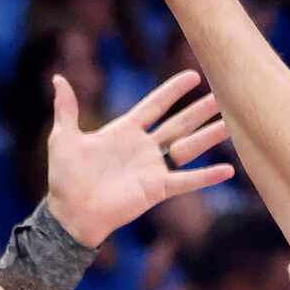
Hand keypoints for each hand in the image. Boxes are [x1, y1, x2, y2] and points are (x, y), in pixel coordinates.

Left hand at [46, 67, 232, 246]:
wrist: (70, 213)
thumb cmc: (65, 178)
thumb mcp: (64, 138)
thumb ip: (66, 108)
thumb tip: (57, 78)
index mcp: (124, 131)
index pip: (155, 105)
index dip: (173, 91)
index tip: (194, 76)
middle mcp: (143, 148)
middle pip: (179, 123)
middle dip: (200, 110)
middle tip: (224, 94)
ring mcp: (152, 168)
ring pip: (188, 147)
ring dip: (209, 136)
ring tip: (232, 122)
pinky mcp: (156, 189)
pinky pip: (186, 180)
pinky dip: (206, 176)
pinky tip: (229, 169)